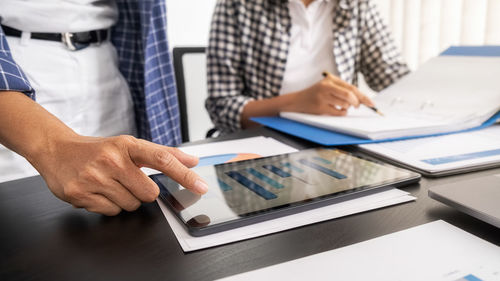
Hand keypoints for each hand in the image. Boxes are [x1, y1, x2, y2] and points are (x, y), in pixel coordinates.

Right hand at [30, 135, 207, 215]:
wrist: (57, 150)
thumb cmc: (100, 150)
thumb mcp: (130, 145)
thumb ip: (163, 153)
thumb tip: (193, 161)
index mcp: (127, 145)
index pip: (162, 159)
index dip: (184, 174)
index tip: (201, 186)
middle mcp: (112, 159)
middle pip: (149, 193)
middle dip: (142, 191)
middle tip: (127, 180)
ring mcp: (95, 177)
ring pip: (130, 205)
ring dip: (125, 199)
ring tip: (110, 184)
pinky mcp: (81, 193)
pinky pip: (111, 212)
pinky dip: (109, 205)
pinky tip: (99, 191)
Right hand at [287, 75, 374, 115]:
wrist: (297, 101)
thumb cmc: (315, 94)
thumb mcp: (327, 87)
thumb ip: (342, 90)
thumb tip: (361, 99)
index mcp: (330, 79)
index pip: (351, 87)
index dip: (363, 96)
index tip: (371, 103)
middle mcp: (326, 86)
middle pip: (350, 95)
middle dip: (357, 103)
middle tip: (357, 106)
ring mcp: (323, 97)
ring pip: (345, 104)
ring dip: (346, 108)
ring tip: (341, 106)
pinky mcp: (320, 107)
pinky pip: (338, 112)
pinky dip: (341, 113)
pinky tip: (336, 110)